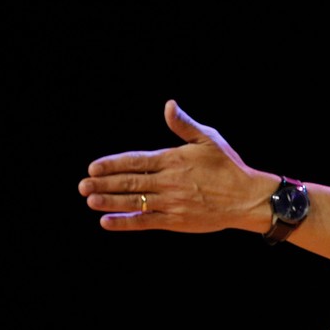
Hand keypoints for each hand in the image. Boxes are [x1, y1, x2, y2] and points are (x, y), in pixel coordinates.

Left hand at [78, 99, 276, 232]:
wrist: (246, 198)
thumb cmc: (227, 165)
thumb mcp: (208, 139)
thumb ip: (184, 125)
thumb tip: (168, 106)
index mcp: (173, 160)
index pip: (135, 161)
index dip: (112, 165)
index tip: (93, 167)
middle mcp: (169, 182)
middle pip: (130, 183)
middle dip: (104, 184)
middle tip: (82, 185)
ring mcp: (171, 203)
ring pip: (134, 202)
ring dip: (110, 202)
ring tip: (90, 200)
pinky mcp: (175, 221)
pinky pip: (145, 222)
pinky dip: (125, 223)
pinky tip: (106, 222)